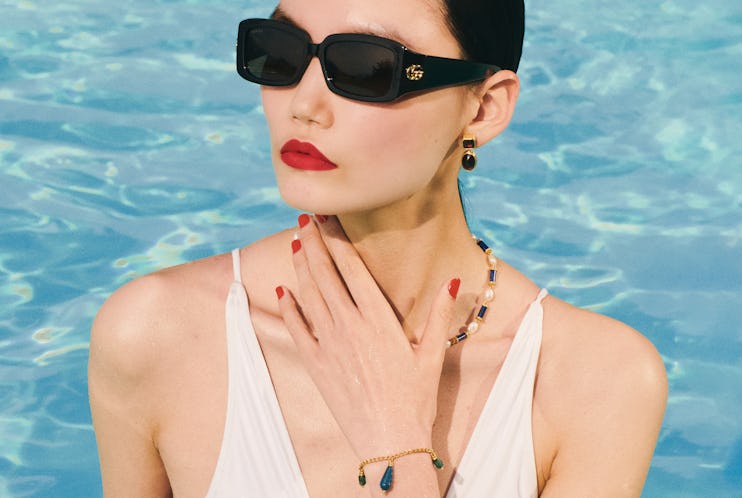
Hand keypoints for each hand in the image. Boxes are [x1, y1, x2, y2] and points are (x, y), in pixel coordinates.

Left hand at [275, 214, 458, 457]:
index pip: (353, 269)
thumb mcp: (433, 354)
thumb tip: (453, 280)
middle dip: (314, 243)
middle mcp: (350, 326)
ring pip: (309, 296)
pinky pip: (297, 329)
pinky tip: (283, 290)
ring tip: (296, 243)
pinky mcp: (317, 365)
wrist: (390, 441)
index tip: (329, 219)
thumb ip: (440, 314)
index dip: (338, 241)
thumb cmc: (415, 399)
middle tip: (305, 218)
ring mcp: (329, 345)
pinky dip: (289, 308)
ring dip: (300, 267)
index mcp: (379, 320)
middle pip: (325, 275)